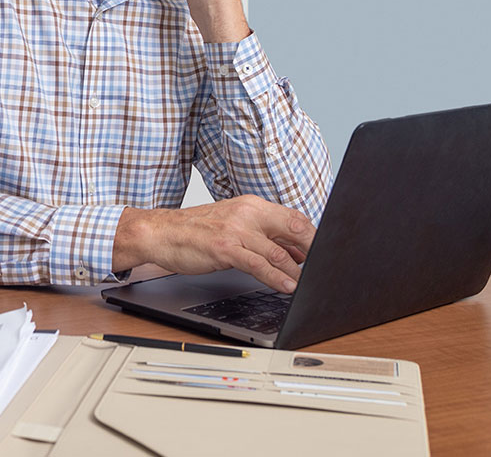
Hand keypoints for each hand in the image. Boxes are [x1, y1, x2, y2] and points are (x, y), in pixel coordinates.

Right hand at [113, 195, 315, 292]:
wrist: (161, 232)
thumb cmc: (196, 231)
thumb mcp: (234, 225)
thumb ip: (264, 235)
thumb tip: (297, 251)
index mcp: (252, 205)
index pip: (294, 216)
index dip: (315, 235)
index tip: (328, 251)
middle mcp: (248, 212)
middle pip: (294, 227)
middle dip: (315, 248)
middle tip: (329, 266)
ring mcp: (236, 229)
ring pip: (279, 250)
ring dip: (299, 271)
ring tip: (311, 285)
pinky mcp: (224, 247)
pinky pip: (258, 264)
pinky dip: (277, 277)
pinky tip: (287, 286)